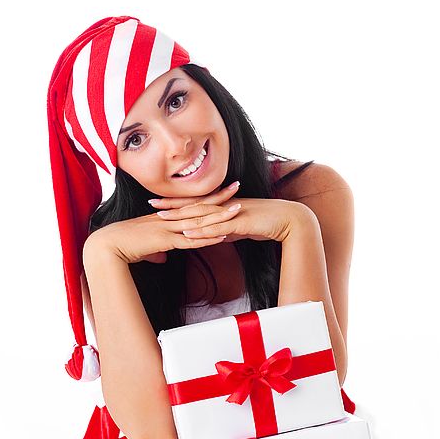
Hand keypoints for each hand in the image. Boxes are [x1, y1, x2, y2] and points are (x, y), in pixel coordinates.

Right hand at [84, 182, 242, 264]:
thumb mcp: (143, 248)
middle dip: (218, 197)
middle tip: (237, 187)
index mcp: (163, 217)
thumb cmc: (121, 246)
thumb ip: (155, 251)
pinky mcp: (165, 241)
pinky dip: (208, 237)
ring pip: (198, 220)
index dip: (205, 197)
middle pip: (198, 206)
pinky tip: (223, 236)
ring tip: (237, 210)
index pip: (189, 204)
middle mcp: (167, 219)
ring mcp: (167, 228)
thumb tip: (162, 258)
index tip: (221, 190)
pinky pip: (191, 239)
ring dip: (219, 216)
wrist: (107, 246)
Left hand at [153, 193, 313, 243]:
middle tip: (150, 203)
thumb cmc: (266, 223)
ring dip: (181, 217)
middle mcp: (224, 206)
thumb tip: (218, 235)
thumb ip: (228, 229)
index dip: (176, 202)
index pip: (195, 203)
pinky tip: (188, 233)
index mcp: (223, 206)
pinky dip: (202, 231)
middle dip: (171, 205)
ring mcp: (231, 213)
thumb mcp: (241, 227)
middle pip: (193, 205)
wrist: (289, 220)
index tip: (157, 202)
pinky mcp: (239, 222)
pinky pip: (217, 227)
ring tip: (162, 218)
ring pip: (202, 215)